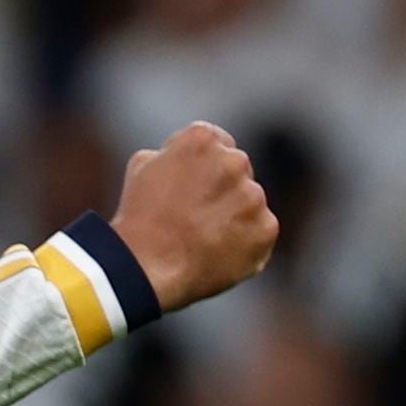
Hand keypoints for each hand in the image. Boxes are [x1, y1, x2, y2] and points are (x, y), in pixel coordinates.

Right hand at [109, 122, 278, 313]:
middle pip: (235, 169)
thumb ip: (173, 154)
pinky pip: (259, 231)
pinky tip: (216, 252)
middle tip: (193, 214)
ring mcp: (253, 196)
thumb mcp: (142, 168)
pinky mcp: (266, 228)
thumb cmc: (139, 218)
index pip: (216, 142)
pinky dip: (244, 241)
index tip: (188, 185)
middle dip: (220, 187)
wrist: (148, 266)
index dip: (201, 166)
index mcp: (202, 139)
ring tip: (201, 238)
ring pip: (248, 201)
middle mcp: (234, 161)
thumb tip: (187, 160)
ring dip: (232, 214)